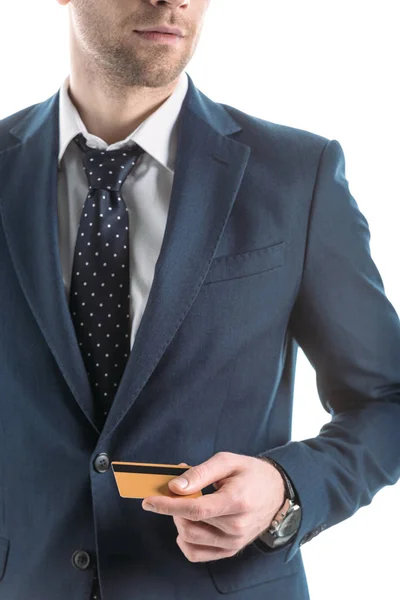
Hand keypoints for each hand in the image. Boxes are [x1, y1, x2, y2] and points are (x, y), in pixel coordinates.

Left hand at [141, 451, 285, 562]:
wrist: (277, 492)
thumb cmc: (250, 473)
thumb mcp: (227, 461)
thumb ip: (200, 472)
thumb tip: (175, 486)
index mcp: (237, 501)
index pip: (196, 509)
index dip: (168, 505)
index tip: (148, 500)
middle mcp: (236, 527)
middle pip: (190, 524)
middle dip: (173, 507)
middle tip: (175, 489)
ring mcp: (234, 543)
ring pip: (190, 539)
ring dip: (179, 520)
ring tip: (187, 502)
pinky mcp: (230, 551)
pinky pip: (196, 554)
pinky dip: (185, 540)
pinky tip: (187, 523)